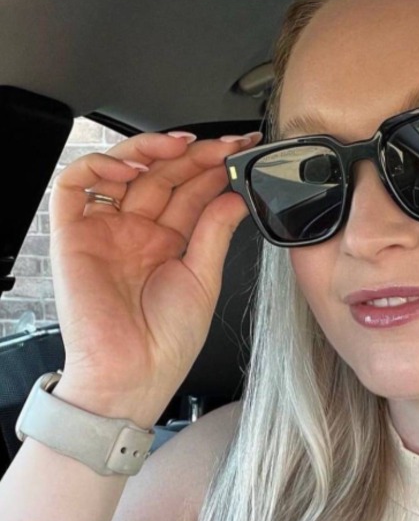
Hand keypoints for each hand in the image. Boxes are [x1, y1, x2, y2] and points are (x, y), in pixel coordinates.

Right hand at [49, 131, 260, 426]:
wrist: (133, 376)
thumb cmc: (166, 342)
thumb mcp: (203, 279)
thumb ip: (215, 231)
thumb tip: (234, 194)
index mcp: (168, 242)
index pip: (190, 190)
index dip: (214, 167)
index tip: (243, 152)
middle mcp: (137, 231)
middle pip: (163, 175)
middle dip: (195, 155)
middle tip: (225, 145)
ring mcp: (106, 229)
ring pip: (122, 170)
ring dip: (151, 150)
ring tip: (185, 149)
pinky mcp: (73, 234)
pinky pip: (76, 185)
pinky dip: (101, 166)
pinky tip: (135, 167)